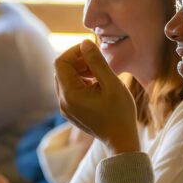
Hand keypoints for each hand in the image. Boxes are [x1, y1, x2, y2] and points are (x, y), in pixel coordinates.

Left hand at [54, 40, 139, 154]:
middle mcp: (62, 102)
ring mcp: (65, 108)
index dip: (74, 51)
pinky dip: (80, 82)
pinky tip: (97, 84)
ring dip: (79, 71)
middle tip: (97, 61)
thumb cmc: (120, 112)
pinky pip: (70, 90)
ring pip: (65, 79)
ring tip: (99, 73)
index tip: (91, 50)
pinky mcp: (71, 112)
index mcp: (70, 95)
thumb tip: (85, 43)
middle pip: (61, 70)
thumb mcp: (111, 83)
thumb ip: (97, 62)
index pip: (60, 62)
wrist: (121, 140)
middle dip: (77, 60)